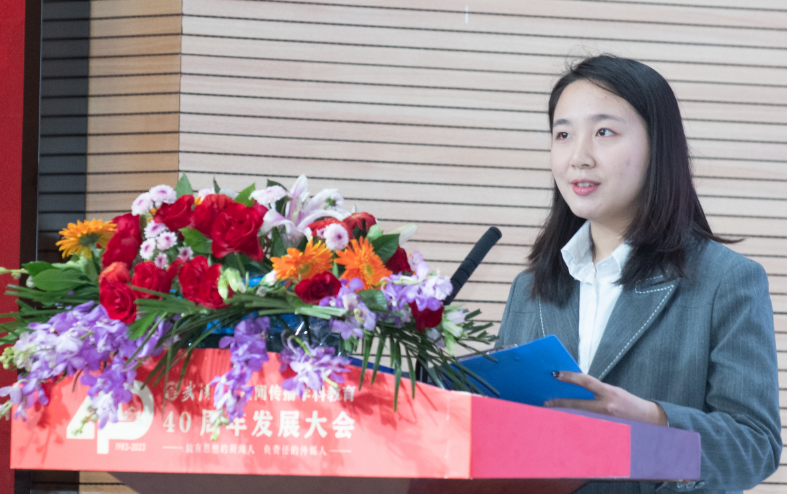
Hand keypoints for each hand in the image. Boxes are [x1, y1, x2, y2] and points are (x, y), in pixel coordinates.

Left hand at [545, 371, 667, 425]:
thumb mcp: (614, 391)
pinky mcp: (607, 430)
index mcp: (609, 392)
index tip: (556, 374)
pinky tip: (567, 423)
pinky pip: (588, 426)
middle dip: (560, 403)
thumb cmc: (629, 403)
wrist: (649, 419)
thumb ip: (597, 390)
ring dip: (566, 415)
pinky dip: (577, 423)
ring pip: (580, 417)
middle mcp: (607, 406)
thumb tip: (577, 387)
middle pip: (578, 404)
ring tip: (553, 412)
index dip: (569, 377)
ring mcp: (606, 420)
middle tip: (546, 403)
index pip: (585, 381)